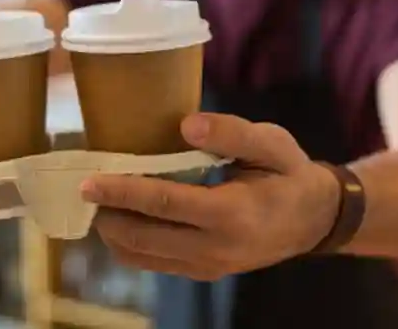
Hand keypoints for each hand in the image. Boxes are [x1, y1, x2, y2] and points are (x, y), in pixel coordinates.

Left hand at [80, 113, 340, 280]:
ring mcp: (208, 266)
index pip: (165, 204)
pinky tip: (120, 219)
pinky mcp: (203, 272)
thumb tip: (187, 125)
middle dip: (108, 214)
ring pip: (143, 257)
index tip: (89, 182)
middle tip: (83, 189)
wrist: (314, 219)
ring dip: (113, 232)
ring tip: (97, 203)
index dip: (123, 192)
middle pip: (144, 237)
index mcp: (233, 214)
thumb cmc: (289, 173)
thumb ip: (232, 132)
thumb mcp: (272, 143)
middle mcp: (217, 248)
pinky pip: (154, 264)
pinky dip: (129, 245)